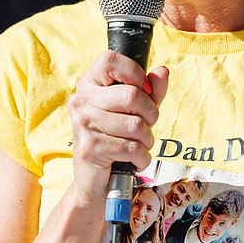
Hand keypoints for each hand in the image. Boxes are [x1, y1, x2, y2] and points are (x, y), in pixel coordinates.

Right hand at [68, 51, 168, 203]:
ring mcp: (83, 124)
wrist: (96, 182)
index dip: (135, 74)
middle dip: (150, 115)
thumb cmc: (117, 141)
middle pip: (133, 95)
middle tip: (144, 127)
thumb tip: (162, 71)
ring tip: (137, 145)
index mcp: (89, 84)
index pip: (111, 60)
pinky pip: (132, 148)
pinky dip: (142, 157)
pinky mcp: (90, 148)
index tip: (142, 91)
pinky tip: (133, 160)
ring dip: (147, 140)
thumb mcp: (137, 110)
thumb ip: (151, 90)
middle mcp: (81, 101)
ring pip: (136, 124)